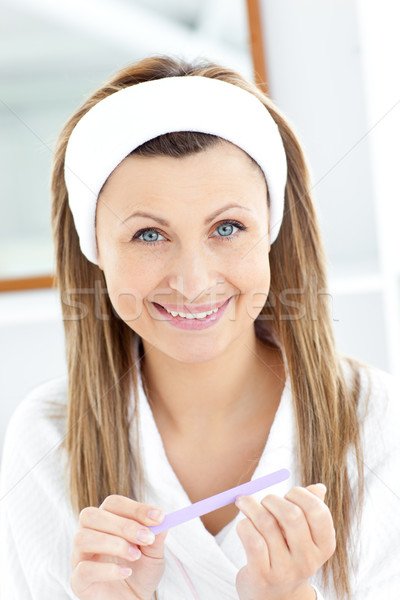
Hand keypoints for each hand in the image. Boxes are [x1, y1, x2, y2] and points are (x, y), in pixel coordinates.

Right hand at [70, 495, 167, 599]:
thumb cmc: (141, 573)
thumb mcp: (154, 554)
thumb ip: (156, 536)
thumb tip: (161, 519)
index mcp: (106, 521)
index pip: (113, 503)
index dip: (136, 508)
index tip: (159, 517)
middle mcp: (88, 534)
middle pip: (92, 515)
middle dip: (123, 525)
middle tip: (147, 538)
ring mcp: (79, 557)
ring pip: (83, 538)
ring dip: (114, 544)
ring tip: (135, 556)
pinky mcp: (78, 581)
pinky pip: (83, 569)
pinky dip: (107, 569)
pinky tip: (126, 572)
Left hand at [235, 483, 335, 599]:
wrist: (274, 596)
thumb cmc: (287, 553)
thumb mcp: (304, 535)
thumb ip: (310, 510)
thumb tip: (318, 487)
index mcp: (324, 546)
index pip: (318, 511)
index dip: (300, 494)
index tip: (288, 494)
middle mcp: (308, 560)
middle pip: (291, 515)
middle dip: (272, 499)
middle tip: (264, 500)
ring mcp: (285, 570)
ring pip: (266, 522)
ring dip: (251, 506)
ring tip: (245, 504)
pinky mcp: (262, 575)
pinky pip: (251, 539)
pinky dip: (244, 524)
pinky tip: (243, 525)